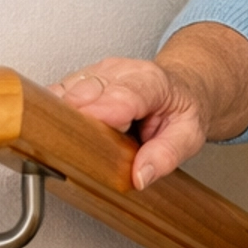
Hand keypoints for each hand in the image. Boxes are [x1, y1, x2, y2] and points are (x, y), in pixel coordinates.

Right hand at [50, 24, 247, 189]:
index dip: (101, 115)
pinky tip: (71, 128)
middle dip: (78, 123)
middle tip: (87, 151)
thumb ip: (167, 155)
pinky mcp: (80, 78)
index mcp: (151, 83)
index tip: (88, 137)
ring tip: (83, 140)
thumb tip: (140, 176)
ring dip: (64, 119)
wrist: (181, 88)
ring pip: (64, 92)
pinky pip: (57, 93)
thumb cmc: (183, 109)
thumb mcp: (190, 136)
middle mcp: (120, 71)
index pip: (121, 96)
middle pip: (84, 93)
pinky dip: (58, 114)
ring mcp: (97, 72)